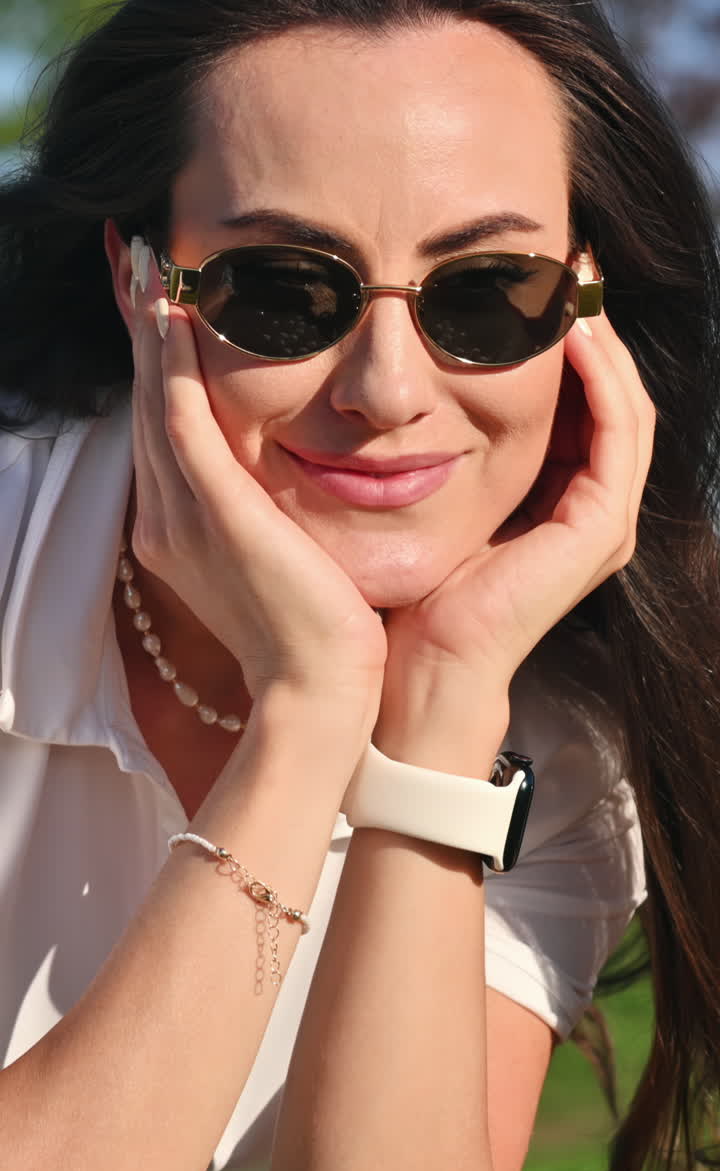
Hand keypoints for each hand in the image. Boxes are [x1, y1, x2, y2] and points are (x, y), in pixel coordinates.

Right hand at [129, 262, 385, 718]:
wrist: (319, 691)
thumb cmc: (318, 633)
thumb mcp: (284, 562)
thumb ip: (270, 516)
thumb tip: (288, 484)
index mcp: (182, 531)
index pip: (166, 430)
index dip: (157, 367)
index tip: (160, 309)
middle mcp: (168, 518)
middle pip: (147, 405)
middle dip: (142, 331)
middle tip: (137, 261)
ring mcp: (184, 515)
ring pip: (155, 402)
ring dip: (149, 331)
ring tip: (148, 266)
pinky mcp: (215, 512)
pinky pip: (180, 420)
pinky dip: (170, 366)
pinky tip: (172, 313)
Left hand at [377, 312, 654, 762]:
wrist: (421, 661)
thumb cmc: (416, 585)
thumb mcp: (434, 494)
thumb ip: (442, 444)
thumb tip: (406, 379)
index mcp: (559, 502)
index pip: (581, 405)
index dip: (568, 344)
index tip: (537, 285)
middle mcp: (591, 509)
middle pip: (611, 399)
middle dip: (593, 330)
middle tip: (568, 268)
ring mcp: (604, 522)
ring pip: (626, 408)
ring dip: (605, 344)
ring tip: (575, 286)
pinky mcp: (600, 530)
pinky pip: (618, 434)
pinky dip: (602, 380)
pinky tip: (573, 333)